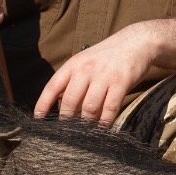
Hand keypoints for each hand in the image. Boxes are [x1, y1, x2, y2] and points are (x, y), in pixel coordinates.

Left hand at [33, 24, 158, 127]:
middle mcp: (86, 69)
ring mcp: (104, 76)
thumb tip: (60, 105)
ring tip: (86, 132)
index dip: (43, 104)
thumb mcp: (85, 61)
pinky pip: (110, 108)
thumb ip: (73, 80)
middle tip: (67, 132)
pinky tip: (103, 128)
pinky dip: (105, 122)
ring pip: (89, 108)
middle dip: (67, 120)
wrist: (137, 42)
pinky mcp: (121, 82)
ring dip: (87, 123)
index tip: (38, 119)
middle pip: (70, 101)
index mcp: (74, 64)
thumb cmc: (108, 57)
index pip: (53, 86)